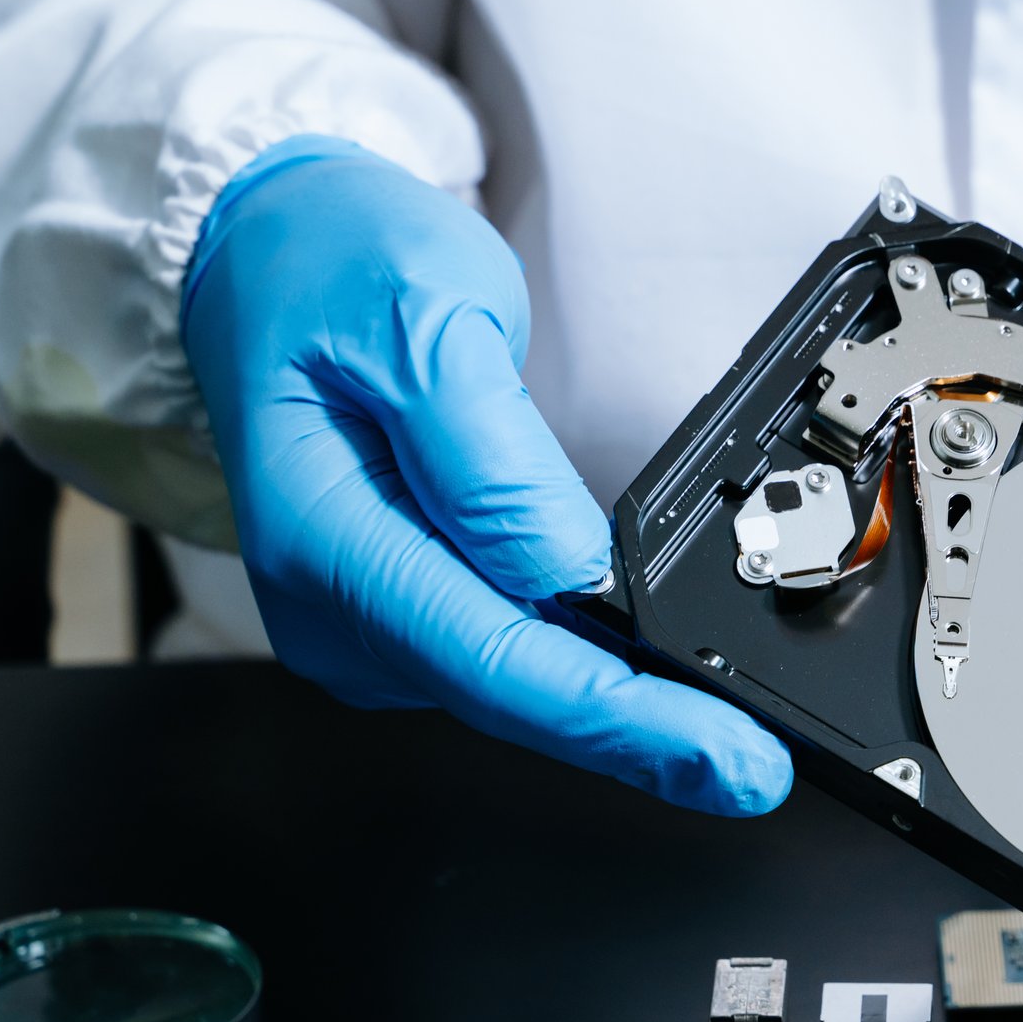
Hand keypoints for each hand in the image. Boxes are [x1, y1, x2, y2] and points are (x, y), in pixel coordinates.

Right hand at [182, 136, 790, 814]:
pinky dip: (580, 673)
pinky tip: (645, 680)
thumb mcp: (427, 316)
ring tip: (720, 729)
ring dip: (617, 713)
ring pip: (512, 690)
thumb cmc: (331, 263)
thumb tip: (569, 573)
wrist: (268, 251)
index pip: (494, 661)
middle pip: (510, 698)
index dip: (621, 722)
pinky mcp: (392, 611)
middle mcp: (329, 604)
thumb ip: (495, 459)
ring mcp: (358, 618)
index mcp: (324, 534)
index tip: (724, 757)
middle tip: (755, 770)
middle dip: (642, 740)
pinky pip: (500, 656)